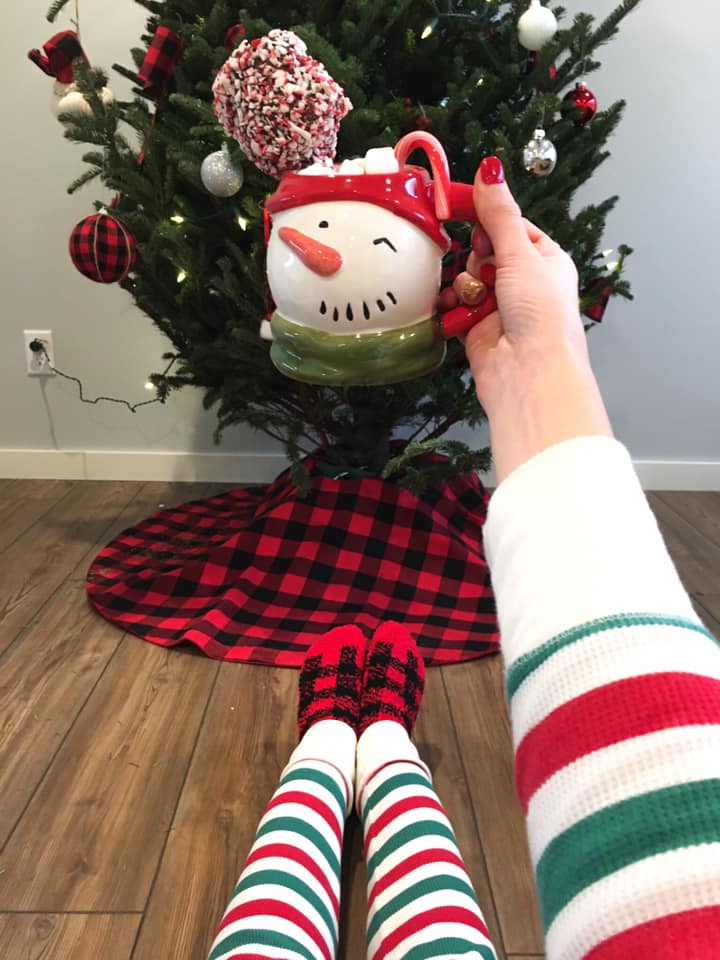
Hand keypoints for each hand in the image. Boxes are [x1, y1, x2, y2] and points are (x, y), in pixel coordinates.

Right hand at [443, 157, 589, 409]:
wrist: (529, 373)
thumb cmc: (539, 313)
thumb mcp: (521, 254)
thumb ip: (499, 214)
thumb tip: (490, 167)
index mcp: (545, 260)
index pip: (511, 225)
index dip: (488, 218)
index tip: (460, 207)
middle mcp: (523, 281)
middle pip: (485, 249)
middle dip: (477, 255)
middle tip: (485, 266)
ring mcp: (499, 305)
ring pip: (467, 275)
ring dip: (464, 282)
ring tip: (475, 295)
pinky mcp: (476, 327)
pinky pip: (456, 302)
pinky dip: (453, 303)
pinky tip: (455, 306)